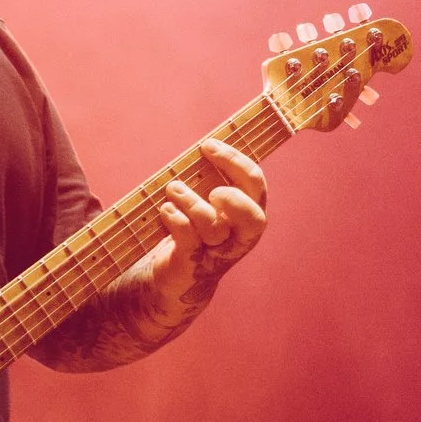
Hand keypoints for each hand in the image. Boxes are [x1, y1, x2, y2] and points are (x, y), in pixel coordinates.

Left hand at [142, 138, 268, 304]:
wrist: (174, 276)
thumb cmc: (190, 229)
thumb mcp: (201, 202)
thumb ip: (202, 180)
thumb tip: (194, 148)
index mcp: (246, 212)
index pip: (254, 183)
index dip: (236, 161)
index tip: (208, 145)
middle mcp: (238, 236)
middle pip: (253, 218)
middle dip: (235, 199)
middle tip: (213, 189)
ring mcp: (216, 253)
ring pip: (214, 228)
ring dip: (192, 203)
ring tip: (174, 188)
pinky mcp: (192, 264)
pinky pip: (189, 240)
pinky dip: (177, 221)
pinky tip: (165, 210)